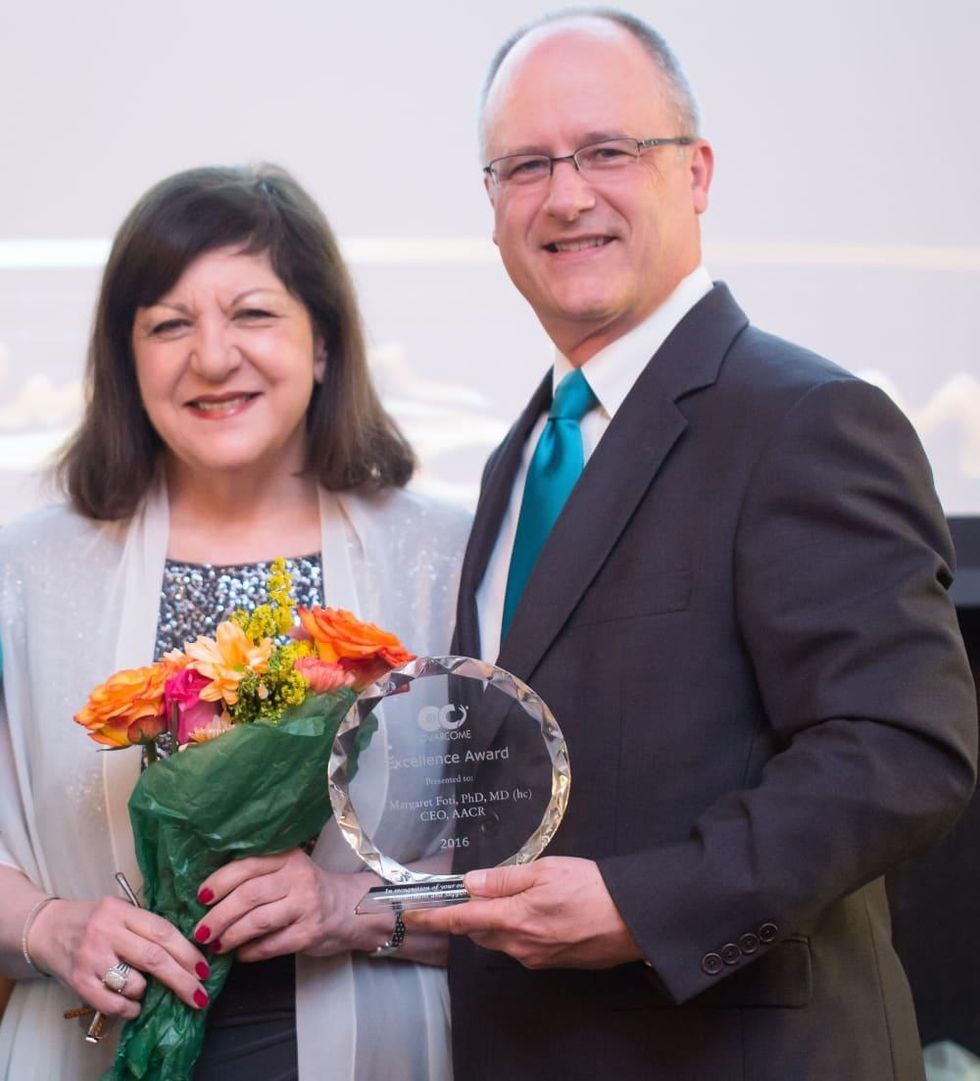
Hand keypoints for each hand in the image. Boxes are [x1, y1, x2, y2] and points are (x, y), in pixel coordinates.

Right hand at [30, 897, 209, 1018]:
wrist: (46, 929)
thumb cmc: (91, 922)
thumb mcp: (119, 912)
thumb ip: (145, 928)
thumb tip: (185, 954)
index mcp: (121, 911)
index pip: (162, 931)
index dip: (187, 951)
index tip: (204, 969)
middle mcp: (106, 932)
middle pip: (153, 958)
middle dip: (181, 979)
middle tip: (199, 994)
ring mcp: (90, 958)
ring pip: (134, 983)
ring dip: (148, 992)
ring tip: (148, 990)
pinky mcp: (78, 982)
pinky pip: (112, 1003)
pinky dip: (130, 1009)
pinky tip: (134, 1006)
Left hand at [193, 849, 379, 961]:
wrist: (349, 909)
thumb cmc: (307, 890)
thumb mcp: (287, 871)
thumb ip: (257, 875)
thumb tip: (209, 896)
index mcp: (288, 857)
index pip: (248, 865)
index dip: (220, 881)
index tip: (201, 897)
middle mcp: (298, 877)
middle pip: (249, 895)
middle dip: (219, 915)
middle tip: (201, 930)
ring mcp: (306, 905)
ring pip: (258, 920)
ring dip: (231, 935)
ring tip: (216, 944)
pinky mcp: (309, 933)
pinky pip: (271, 945)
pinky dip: (250, 952)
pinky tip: (240, 954)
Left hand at [404, 857, 642, 968]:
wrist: (632, 920)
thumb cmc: (593, 889)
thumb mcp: (545, 870)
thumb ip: (504, 879)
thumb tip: (472, 884)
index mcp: (513, 919)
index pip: (461, 920)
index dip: (433, 918)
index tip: (411, 916)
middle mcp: (519, 945)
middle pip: (479, 931)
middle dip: (473, 913)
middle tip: (482, 889)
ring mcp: (535, 958)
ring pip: (500, 939)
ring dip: (498, 921)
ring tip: (522, 895)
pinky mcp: (551, 963)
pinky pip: (522, 946)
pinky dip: (519, 929)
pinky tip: (541, 911)